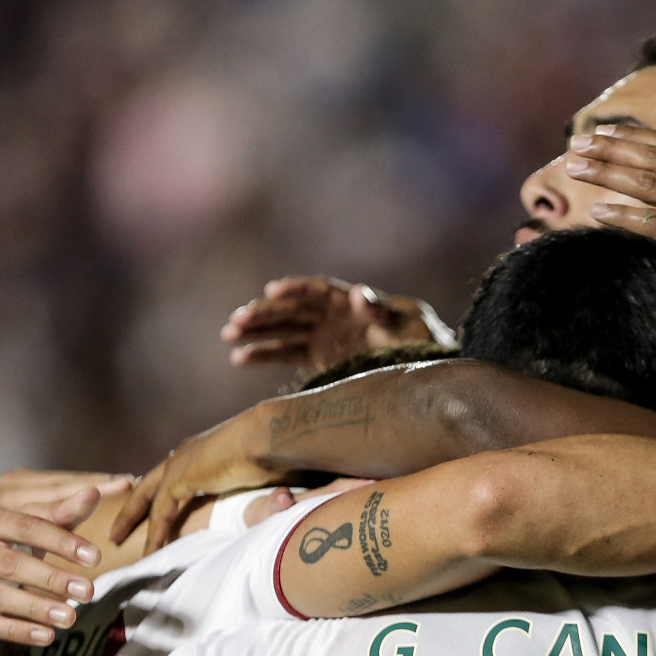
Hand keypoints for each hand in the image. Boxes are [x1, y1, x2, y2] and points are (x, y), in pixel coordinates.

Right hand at [0, 490, 107, 646]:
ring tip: (70, 617)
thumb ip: (60, 514)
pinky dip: (17, 631)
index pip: (27, 527)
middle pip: (12, 564)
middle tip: (88, 592)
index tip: (96, 557)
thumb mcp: (24, 526)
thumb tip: (94, 494)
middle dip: (52, 579)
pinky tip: (46, 636)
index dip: (61, 542)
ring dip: (36, 608)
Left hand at [112, 412, 282, 551]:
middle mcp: (186, 453)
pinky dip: (154, 532)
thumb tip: (276, 500)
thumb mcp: (257, 472)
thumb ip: (252, 486)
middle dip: (132, 505)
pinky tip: (149, 551)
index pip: (171, 474)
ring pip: (146, 497)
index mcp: (201, 449)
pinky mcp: (180, 477)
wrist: (270, 436)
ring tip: (115, 540)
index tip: (148, 508)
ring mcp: (180, 463)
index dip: (158, 492)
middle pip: (148, 483)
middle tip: (116, 525)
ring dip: (129, 519)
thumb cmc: (275, 450)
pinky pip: (160, 511)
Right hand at [220, 276, 435, 370]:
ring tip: (228, 334)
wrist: (428, 366)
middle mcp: (333, 315)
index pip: (317, 290)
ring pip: (284, 330)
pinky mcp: (320, 357)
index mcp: (351, 302)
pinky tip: (239, 358)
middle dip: (265, 313)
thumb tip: (360, 292)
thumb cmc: (423, 342)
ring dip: (256, 331)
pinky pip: (287, 353)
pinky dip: (264, 355)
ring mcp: (324, 336)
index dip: (295, 289)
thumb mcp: (409, 327)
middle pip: (293, 309)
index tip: (273, 291)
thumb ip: (383, 312)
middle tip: (237, 320)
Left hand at [562, 125, 655, 318]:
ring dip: (607, 173)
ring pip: (648, 183)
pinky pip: (654, 223)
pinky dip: (622, 216)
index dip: (629, 136)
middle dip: (609, 149)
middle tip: (575, 145)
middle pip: (652, 156)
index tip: (599, 134)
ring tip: (576, 169)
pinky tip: (597, 214)